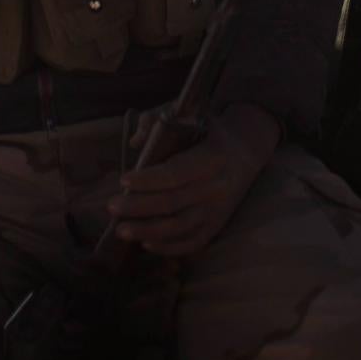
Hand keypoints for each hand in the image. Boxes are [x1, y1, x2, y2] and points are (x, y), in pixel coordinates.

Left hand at [109, 105, 279, 257]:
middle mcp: (218, 186)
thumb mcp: (190, 113)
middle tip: (112, 207)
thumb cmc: (211, 129)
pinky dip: (169, 247)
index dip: (148, 179)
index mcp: (213, 156)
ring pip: (180, 227)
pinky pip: (192, 242)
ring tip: (121, 230)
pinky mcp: (218, 224)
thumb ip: (159, 119)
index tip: (123, 180)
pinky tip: (146, 243)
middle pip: (173, 202)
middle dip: (139, 207)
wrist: (249, 149)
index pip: (176, 173)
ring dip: (148, 231)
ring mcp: (219, 209)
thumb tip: (135, 142)